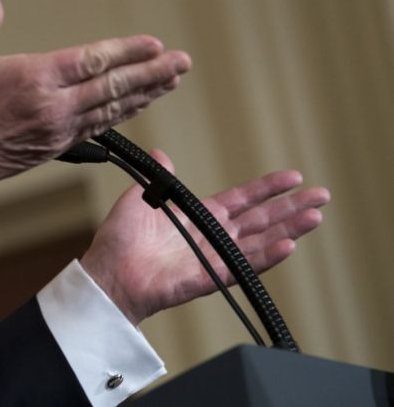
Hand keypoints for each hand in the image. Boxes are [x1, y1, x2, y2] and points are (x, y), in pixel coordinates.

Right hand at [0, 0, 190, 200]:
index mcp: (33, 78)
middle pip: (114, 88)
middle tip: (182, 62)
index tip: (154, 44)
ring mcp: (55, 130)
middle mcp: (52, 106)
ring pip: (111, 111)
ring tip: (170, 81)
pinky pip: (97, 128)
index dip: (127, 52)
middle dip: (152, 73)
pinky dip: (121, 115)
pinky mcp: (53, 148)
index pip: (93, 61)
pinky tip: (135, 106)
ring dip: (145, 95)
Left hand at [80, 150, 329, 324]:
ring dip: (289, 230)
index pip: (243, 199)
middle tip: (322, 196)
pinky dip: (266, 256)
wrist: (108, 273)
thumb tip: (161, 153)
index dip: (268, 189)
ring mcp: (214, 257)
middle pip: (261, 220)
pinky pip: (243, 266)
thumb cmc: (120, 240)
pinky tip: (288, 245)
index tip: (293, 178)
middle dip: (292, 208)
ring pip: (260, 242)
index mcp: (199, 216)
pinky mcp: (210, 277)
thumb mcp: (139, 199)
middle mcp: (213, 236)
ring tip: (315, 217)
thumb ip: (157, 178)